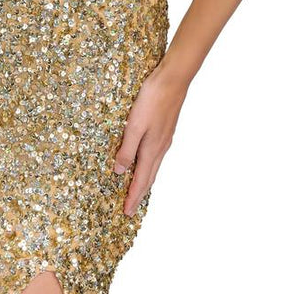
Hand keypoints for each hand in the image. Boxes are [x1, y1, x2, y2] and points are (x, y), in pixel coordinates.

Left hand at [112, 61, 188, 215]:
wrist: (173, 79)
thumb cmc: (152, 100)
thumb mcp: (134, 125)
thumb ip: (127, 149)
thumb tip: (119, 172)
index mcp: (152, 149)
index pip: (141, 181)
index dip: (133, 197)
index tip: (127, 213)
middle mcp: (161, 148)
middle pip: (149, 177)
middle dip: (139, 193)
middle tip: (130, 208)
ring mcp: (165, 139)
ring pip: (153, 166)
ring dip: (144, 180)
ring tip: (136, 190)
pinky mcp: (165, 130)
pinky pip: (155, 155)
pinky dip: (148, 166)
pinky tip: (143, 161)